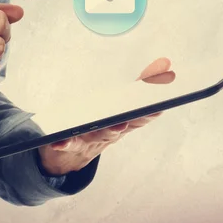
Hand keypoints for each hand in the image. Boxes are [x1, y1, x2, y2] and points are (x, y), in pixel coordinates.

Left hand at [38, 58, 175, 175]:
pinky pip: (67, 143)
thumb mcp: (118, 105)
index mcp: (120, 123)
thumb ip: (141, 84)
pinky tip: (58, 141)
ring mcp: (89, 140)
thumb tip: (165, 64)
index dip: (148, 112)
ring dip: (108, 132)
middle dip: (127, 122)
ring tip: (116, 126)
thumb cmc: (99, 126)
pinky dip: (63, 143)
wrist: (70, 157)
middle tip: (136, 117)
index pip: (138, 118)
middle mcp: (108, 133)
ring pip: (100, 135)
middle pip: (119, 128)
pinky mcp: (69, 143)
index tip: (159, 107)